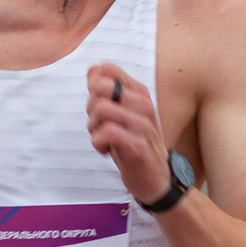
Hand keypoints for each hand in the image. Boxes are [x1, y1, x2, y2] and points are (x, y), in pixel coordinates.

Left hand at [83, 61, 173, 204]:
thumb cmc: (133, 143)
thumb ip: (107, 91)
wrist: (155, 177)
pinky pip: (107, 132)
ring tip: (103, 138)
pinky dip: (98, 142)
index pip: (107, 69)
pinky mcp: (138, 145)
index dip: (93, 84)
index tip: (98, 103)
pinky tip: (105, 150)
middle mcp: (144, 104)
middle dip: (90, 107)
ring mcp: (143, 124)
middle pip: (100, 87)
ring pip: (101, 109)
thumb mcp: (120, 113)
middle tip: (98, 124)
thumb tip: (93, 69)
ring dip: (93, 127)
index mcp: (139, 92)